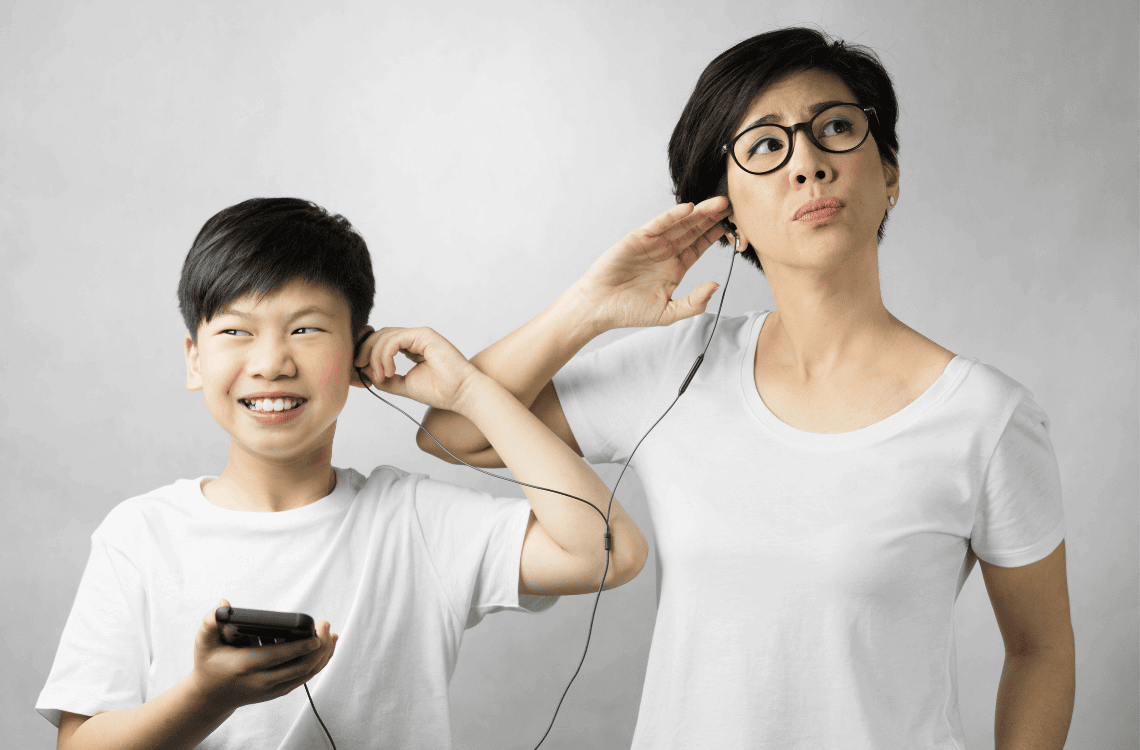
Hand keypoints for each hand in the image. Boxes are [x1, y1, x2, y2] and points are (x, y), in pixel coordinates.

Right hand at [188, 600, 337, 711]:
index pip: (279, 657)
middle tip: (327, 626)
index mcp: (246, 666)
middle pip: (299, 667)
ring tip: (332, 635)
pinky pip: (304, 678)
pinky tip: (326, 648)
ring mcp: (272, 689)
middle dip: (319, 647)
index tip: (317, 634)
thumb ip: (210, 622)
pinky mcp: (278, 691)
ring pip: (306, 675)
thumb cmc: (209, 664)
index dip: (300, 646)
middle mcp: (262, 681)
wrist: (210, 697)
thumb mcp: (204, 642)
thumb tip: (224, 603)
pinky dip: (318, 664)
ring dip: (323, 655)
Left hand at [351, 326, 483, 411]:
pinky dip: (386, 354)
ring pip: (385, 336)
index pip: (381, 342)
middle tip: (359, 368)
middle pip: (379, 335)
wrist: (461, 393)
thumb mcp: (403, 385)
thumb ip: (385, 379)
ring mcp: (419, 335)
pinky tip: (388, 370)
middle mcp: (414, 339)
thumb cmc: (439, 391)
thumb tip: (363, 372)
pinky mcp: (423, 335)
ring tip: (380, 376)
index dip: (366, 352)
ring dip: (376, 356)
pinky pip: (395, 339)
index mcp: (411, 348)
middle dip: (365, 350)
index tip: (356, 369)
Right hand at [573, 196, 731, 332]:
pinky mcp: (637, 238)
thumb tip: (716, 286)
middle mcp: (666, 252)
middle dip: (713, 217)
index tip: (736, 226)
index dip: (717, 235)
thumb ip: (694, 303)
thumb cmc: (629, 311)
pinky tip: (689, 208)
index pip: (700, 246)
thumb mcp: (669, 313)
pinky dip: (673, 215)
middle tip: (732, 205)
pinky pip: (659, 224)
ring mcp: (652, 243)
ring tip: (719, 203)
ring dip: (699, 212)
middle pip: (694, 230)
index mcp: (676, 267)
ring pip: (680, 223)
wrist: (598, 308)